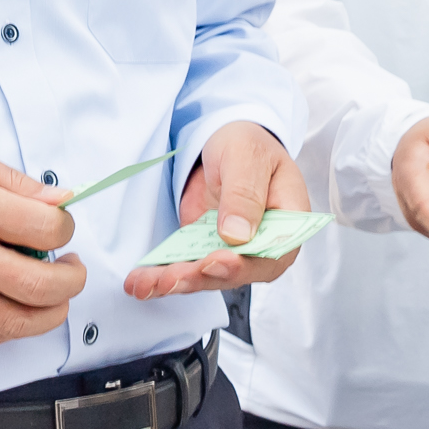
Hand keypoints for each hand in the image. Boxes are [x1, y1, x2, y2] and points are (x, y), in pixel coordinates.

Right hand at [0, 141, 84, 345]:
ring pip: (17, 323)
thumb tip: (61, 201)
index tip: (60, 225)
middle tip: (72, 268)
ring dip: (51, 313)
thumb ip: (14, 181)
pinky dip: (12, 327)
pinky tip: (15, 305)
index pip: (47, 229)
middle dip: (72, 280)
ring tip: (53, 294)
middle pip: (40, 286)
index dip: (67, 227)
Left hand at [123, 122, 311, 301]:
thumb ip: (244, 193)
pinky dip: (163, 276)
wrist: (226, 143)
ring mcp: (233, 250)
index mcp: (287, 222)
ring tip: (147, 284)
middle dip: (200, 278)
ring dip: (176, 283)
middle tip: (172, 278)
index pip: (271, 255)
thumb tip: (237, 234)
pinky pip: (186, 266)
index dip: (243, 266)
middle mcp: (262, 245)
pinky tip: (142, 281)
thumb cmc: (248, 146)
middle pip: (235, 273)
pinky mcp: (205, 249)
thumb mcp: (247, 157)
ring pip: (207, 275)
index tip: (214, 262)